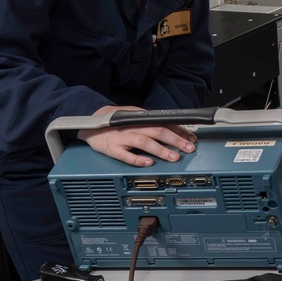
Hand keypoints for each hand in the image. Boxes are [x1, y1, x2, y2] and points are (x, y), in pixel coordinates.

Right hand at [77, 105, 197, 166]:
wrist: (90, 124)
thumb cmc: (115, 121)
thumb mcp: (134, 117)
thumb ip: (151, 122)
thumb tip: (173, 129)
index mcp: (140, 119)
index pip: (164, 124)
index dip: (179, 131)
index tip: (191, 139)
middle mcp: (133, 127)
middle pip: (157, 132)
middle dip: (175, 140)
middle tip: (188, 148)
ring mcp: (122, 138)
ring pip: (144, 143)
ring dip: (160, 150)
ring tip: (173, 157)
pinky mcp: (112, 148)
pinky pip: (125, 155)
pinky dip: (137, 159)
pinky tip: (148, 163)